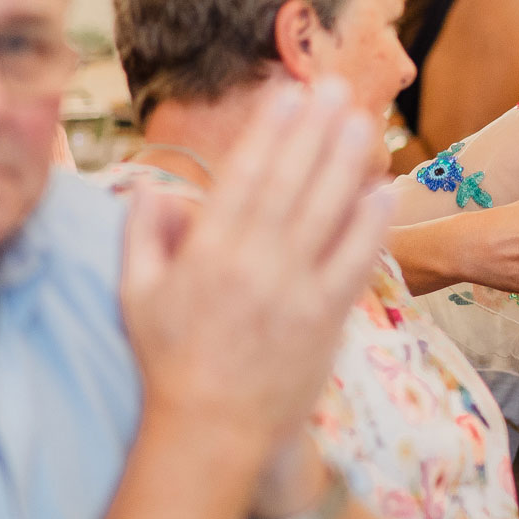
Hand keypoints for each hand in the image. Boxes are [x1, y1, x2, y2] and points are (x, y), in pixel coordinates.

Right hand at [121, 80, 392, 461]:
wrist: (211, 432)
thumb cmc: (171, 360)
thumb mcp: (136, 295)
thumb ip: (142, 236)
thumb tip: (158, 190)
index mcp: (206, 253)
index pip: (243, 176)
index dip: (269, 130)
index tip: (287, 93)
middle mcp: (252, 264)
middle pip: (291, 183)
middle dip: (314, 131)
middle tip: (336, 87)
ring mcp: (293, 291)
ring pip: (326, 213)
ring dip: (347, 163)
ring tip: (363, 121)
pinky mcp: (325, 318)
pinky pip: (353, 262)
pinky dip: (369, 226)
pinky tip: (383, 191)